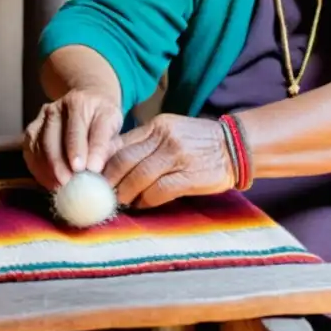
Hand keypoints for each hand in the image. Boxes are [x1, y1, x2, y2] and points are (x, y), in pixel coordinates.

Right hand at [23, 89, 123, 189]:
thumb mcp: (113, 130)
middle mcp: (71, 103)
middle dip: (67, 159)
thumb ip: (108, 148)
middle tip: (70, 180)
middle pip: (67, 133)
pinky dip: (38, 166)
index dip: (95, 149)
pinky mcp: (35, 124)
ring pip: (45, 140)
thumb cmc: (102, 120)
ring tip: (59, 184)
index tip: (94, 168)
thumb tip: (96, 170)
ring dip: (51, 166)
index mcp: (98, 104)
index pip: (98, 128)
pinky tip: (48, 180)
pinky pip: (30, 147)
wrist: (87, 99)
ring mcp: (49, 112)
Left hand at [102, 114, 235, 208]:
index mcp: (157, 126)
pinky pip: (157, 193)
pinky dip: (145, 202)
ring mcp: (176, 157)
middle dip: (109, 180)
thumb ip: (145, 143)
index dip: (103, 162)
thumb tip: (111, 161)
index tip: (94, 177)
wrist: (236, 146)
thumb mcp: (171, 132)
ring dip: (125, 194)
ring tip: (121, 201)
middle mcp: (164, 138)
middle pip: (124, 160)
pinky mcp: (187, 177)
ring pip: (137, 178)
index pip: (121, 143)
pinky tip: (142, 205)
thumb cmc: (198, 142)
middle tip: (102, 193)